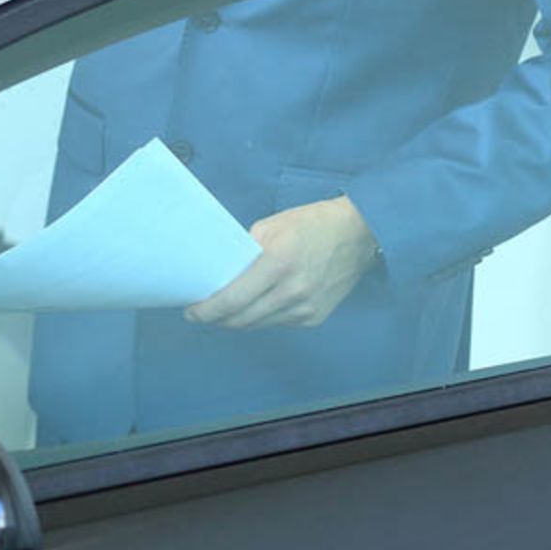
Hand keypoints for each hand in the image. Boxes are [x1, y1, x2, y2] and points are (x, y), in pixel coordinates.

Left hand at [184, 195, 378, 328]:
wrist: (358, 234)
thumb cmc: (311, 224)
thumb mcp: (270, 227)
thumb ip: (244, 252)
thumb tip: (221, 274)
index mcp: (277, 264)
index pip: (233, 300)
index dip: (207, 311)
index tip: (191, 312)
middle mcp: (292, 293)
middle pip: (242, 319)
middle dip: (217, 319)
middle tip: (200, 313)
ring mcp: (306, 309)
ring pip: (258, 325)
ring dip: (237, 320)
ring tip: (222, 310)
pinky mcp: (315, 318)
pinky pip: (277, 323)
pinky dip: (260, 317)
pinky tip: (252, 307)